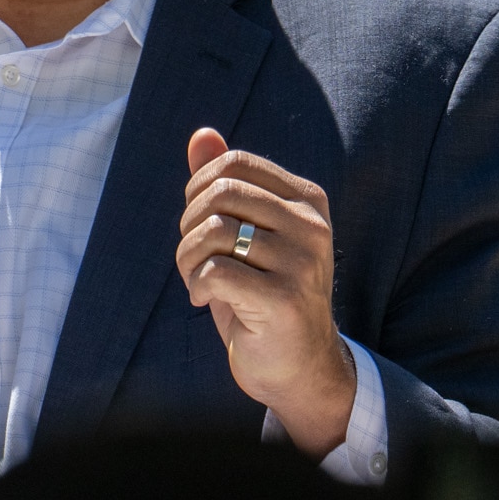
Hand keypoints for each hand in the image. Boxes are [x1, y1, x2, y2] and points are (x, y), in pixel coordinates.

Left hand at [176, 127, 355, 458]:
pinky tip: (204, 298)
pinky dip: (195, 284)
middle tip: (193, 256)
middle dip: (189, 223)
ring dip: (187, 258)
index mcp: (307, 200)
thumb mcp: (247, 234)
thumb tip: (201, 134)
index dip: (199, 188)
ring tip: (196, 278)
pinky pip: (215, 270)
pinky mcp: (284, 300)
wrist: (298, 365)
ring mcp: (302, 263)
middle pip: (220, 193)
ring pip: (214, 230)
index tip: (198, 222)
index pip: (235, 164)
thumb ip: (227, 184)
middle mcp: (311, 226)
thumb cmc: (264, 294)